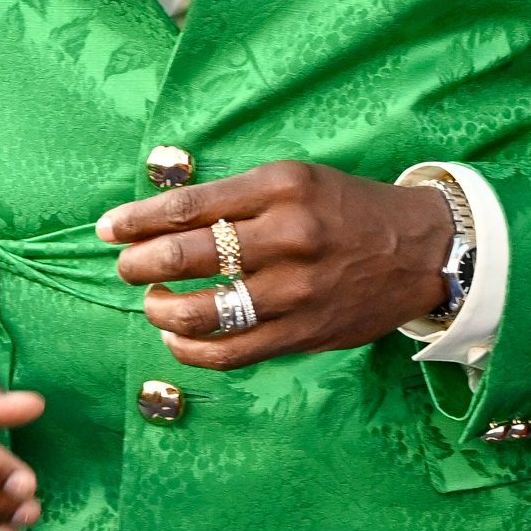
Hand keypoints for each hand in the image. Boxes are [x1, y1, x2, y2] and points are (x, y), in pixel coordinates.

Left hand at [96, 161, 452, 367]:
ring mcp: (296, 289)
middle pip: (185, 255)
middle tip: (127, 267)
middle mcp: (288, 235)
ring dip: (160, 309)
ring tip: (153, 302)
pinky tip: (177, 337)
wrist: (422, 250)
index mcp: (280, 187)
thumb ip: (235, 197)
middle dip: (139, 264)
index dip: (136, 220)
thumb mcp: (296, 179)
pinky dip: (190, 348)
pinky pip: (230, 351)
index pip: (188, 206)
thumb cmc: (348, 209)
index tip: (109, 229)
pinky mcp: (303, 332)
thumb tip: (161, 218)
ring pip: (201, 310)